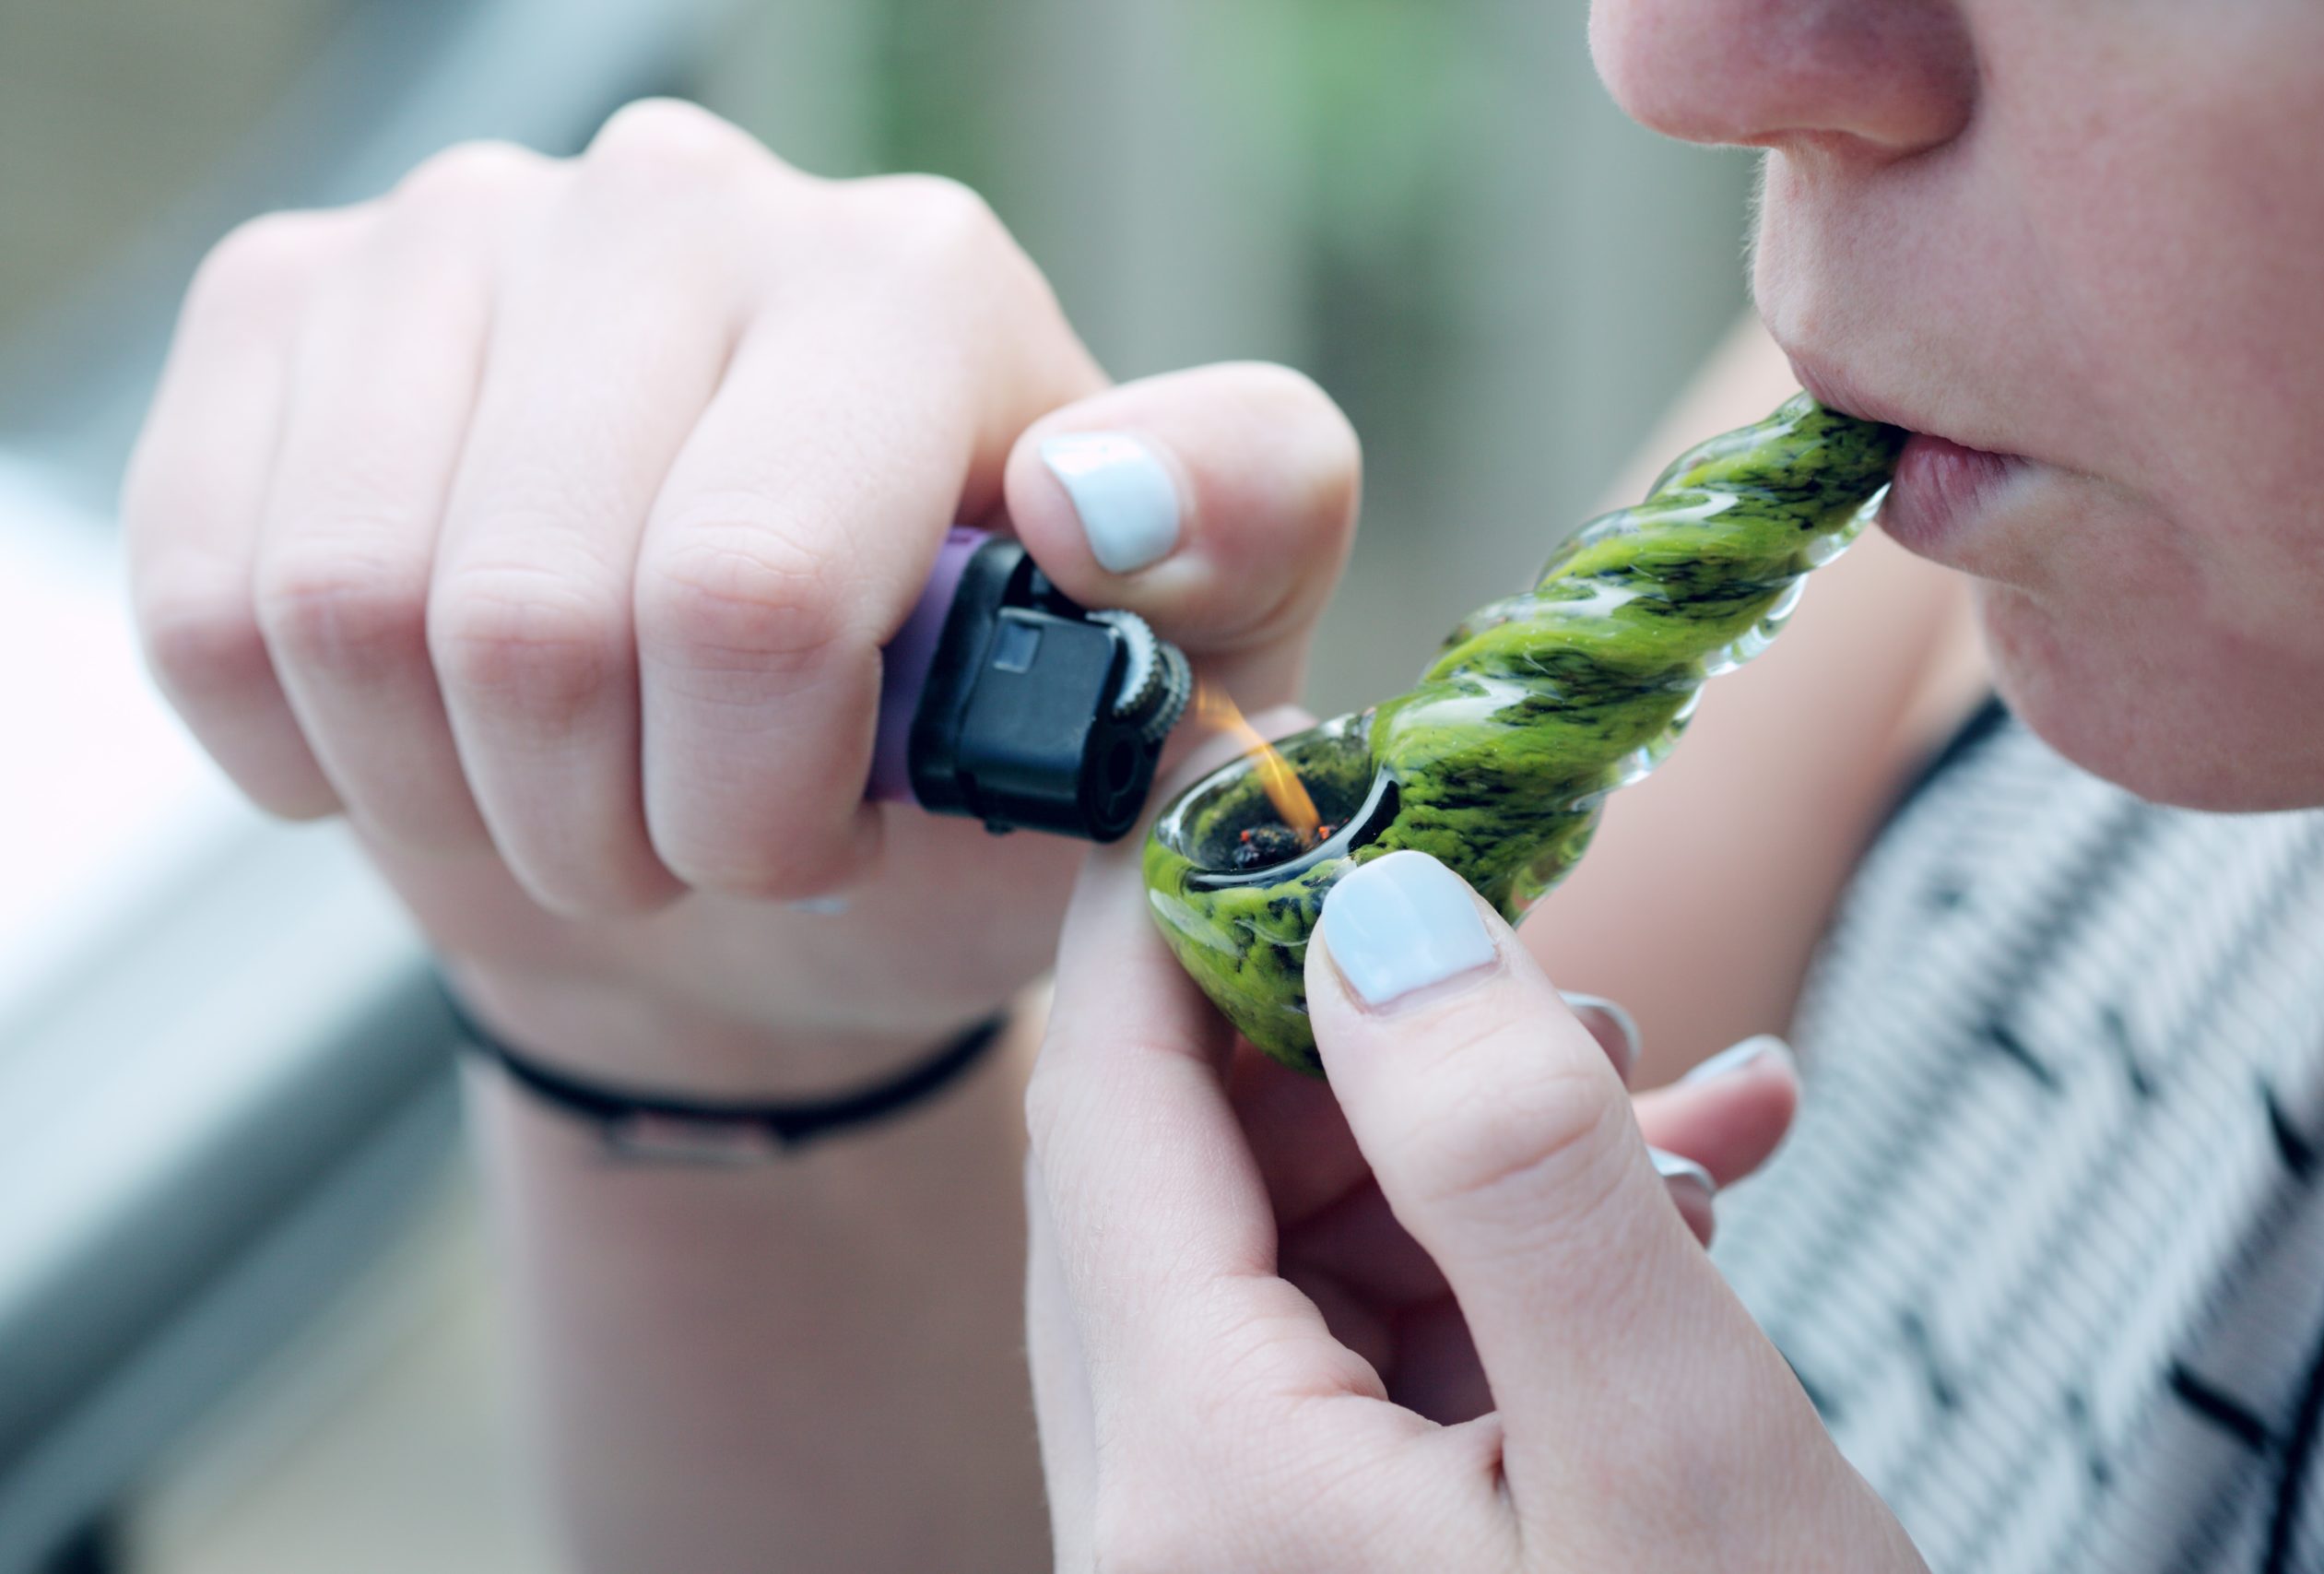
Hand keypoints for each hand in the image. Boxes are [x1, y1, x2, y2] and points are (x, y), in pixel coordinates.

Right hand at [123, 100, 1358, 1091]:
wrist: (746, 815)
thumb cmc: (963, 768)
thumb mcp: (1163, 690)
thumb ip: (1234, 547)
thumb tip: (1094, 488)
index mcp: (917, 284)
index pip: (750, 588)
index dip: (755, 798)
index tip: (817, 833)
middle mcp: (688, 202)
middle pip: (529, 616)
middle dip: (608, 827)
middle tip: (686, 847)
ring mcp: (467, 234)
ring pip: (344, 606)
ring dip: (462, 795)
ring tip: (575, 796)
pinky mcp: (293, 302)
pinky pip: (214, 596)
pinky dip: (315, 743)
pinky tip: (433, 733)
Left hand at [1024, 845, 1925, 1571]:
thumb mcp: (1672, 1461)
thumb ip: (1515, 1165)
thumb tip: (1377, 912)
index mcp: (1197, 1487)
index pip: (1105, 1103)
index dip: (1174, 905)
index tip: (1280, 764)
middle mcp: (1167, 1534)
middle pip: (1191, 1182)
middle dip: (1365, 1040)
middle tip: (1540, 961)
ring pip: (1301, 1273)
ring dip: (1464, 1158)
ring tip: (1665, 1101)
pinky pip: (1374, 1376)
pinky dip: (1500, 1279)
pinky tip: (1676, 1208)